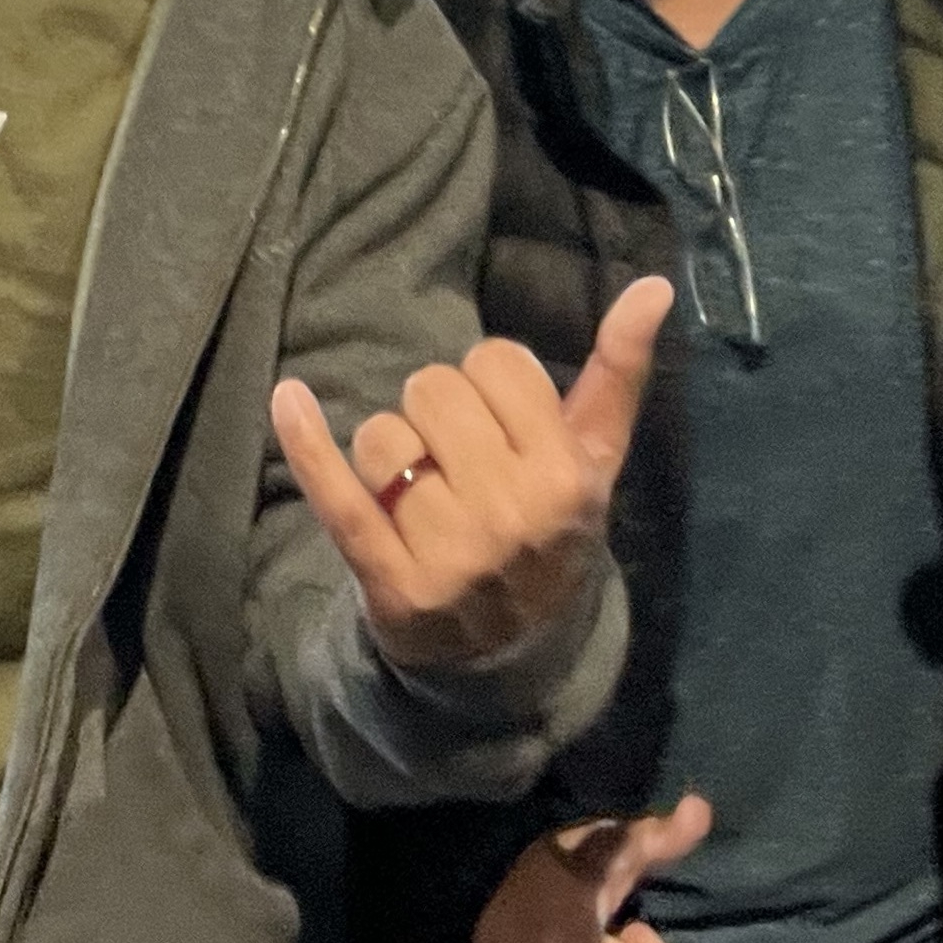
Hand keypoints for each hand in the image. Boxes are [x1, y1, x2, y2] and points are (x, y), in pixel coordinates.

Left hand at [271, 277, 672, 669]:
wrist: (509, 657)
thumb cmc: (550, 534)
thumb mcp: (595, 461)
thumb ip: (621, 372)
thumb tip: (654, 286)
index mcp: (565, 476)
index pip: (497, 362)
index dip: (490, 378)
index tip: (500, 417)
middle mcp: (509, 514)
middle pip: (434, 389)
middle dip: (437, 409)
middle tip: (455, 456)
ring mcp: (447, 552)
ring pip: (382, 436)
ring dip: (389, 450)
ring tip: (416, 487)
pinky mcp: (388, 581)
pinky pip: (336, 496)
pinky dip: (308, 443)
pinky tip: (288, 398)